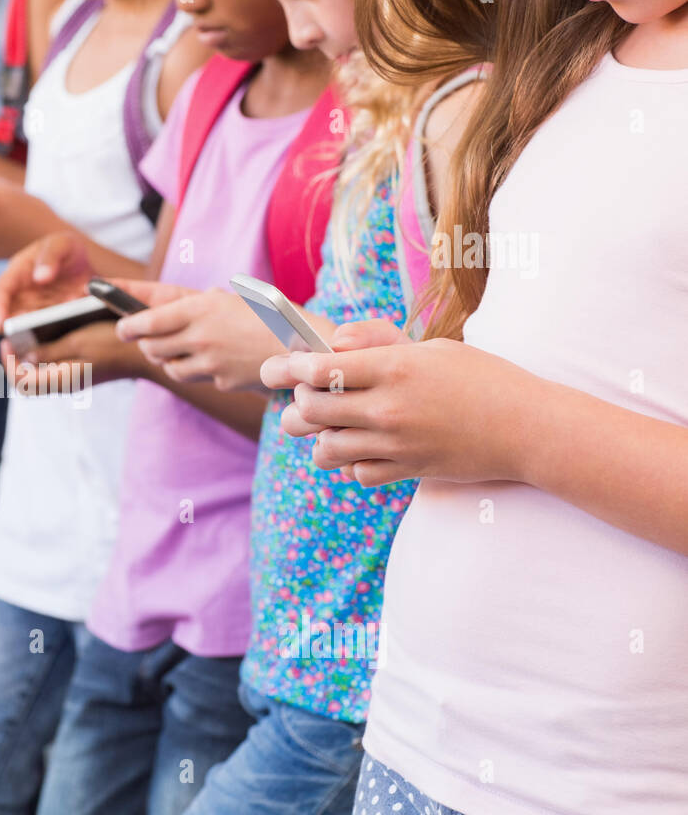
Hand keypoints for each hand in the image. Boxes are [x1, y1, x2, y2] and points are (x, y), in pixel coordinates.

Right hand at [0, 231, 97, 333]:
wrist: (85, 264)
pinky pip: (44, 336)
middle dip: (10, 329)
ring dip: (33, 334)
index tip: (2, 322)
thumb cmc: (66, 249)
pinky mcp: (46, 324)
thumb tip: (39, 277)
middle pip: (1, 319)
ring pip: (21, 332)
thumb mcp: (61, 244)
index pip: (0, 292)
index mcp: (16, 274)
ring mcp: (32, 312)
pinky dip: (53, 335)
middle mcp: (19, 297)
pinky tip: (70, 325)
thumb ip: (51, 256)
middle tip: (28, 330)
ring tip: (53, 327)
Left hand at [1, 321, 147, 394]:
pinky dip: (43, 357)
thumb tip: (26, 357)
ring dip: (28, 360)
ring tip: (25, 339)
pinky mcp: (78, 373)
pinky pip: (52, 370)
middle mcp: (64, 385)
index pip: (22, 382)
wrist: (142, 355)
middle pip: (27, 383)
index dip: (9, 363)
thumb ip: (50, 351)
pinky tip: (45, 339)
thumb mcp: (78, 341)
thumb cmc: (113, 344)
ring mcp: (71, 380)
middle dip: (15, 363)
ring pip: (38, 377)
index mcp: (62, 380)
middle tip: (11, 342)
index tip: (6, 342)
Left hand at [115, 285, 285, 391]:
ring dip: (168, 359)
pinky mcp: (222, 382)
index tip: (121, 326)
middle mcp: (200, 337)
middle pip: (152, 348)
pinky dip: (197, 370)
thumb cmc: (271, 313)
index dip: (128, 325)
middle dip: (146, 344)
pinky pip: (198, 377)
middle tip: (148, 338)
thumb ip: (199, 304)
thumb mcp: (232, 297)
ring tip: (179, 349)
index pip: (146, 321)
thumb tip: (168, 308)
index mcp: (199, 308)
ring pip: (169, 367)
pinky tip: (212, 360)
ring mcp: (210, 363)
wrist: (305, 344)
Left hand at [260, 320, 536, 486]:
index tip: (284, 368)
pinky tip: (365, 449)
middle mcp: (389, 407)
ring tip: (332, 426)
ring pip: (326, 449)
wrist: (528, 427)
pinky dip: (354, 463)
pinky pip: (358, 473)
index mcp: (395, 368)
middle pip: (312, 410)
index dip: (293, 368)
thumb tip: (332, 345)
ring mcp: (396, 443)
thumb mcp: (431, 347)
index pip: (321, 369)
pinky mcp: (407, 471)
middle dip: (299, 402)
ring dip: (321, 437)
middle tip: (307, 395)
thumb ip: (376, 341)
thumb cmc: (481, 378)